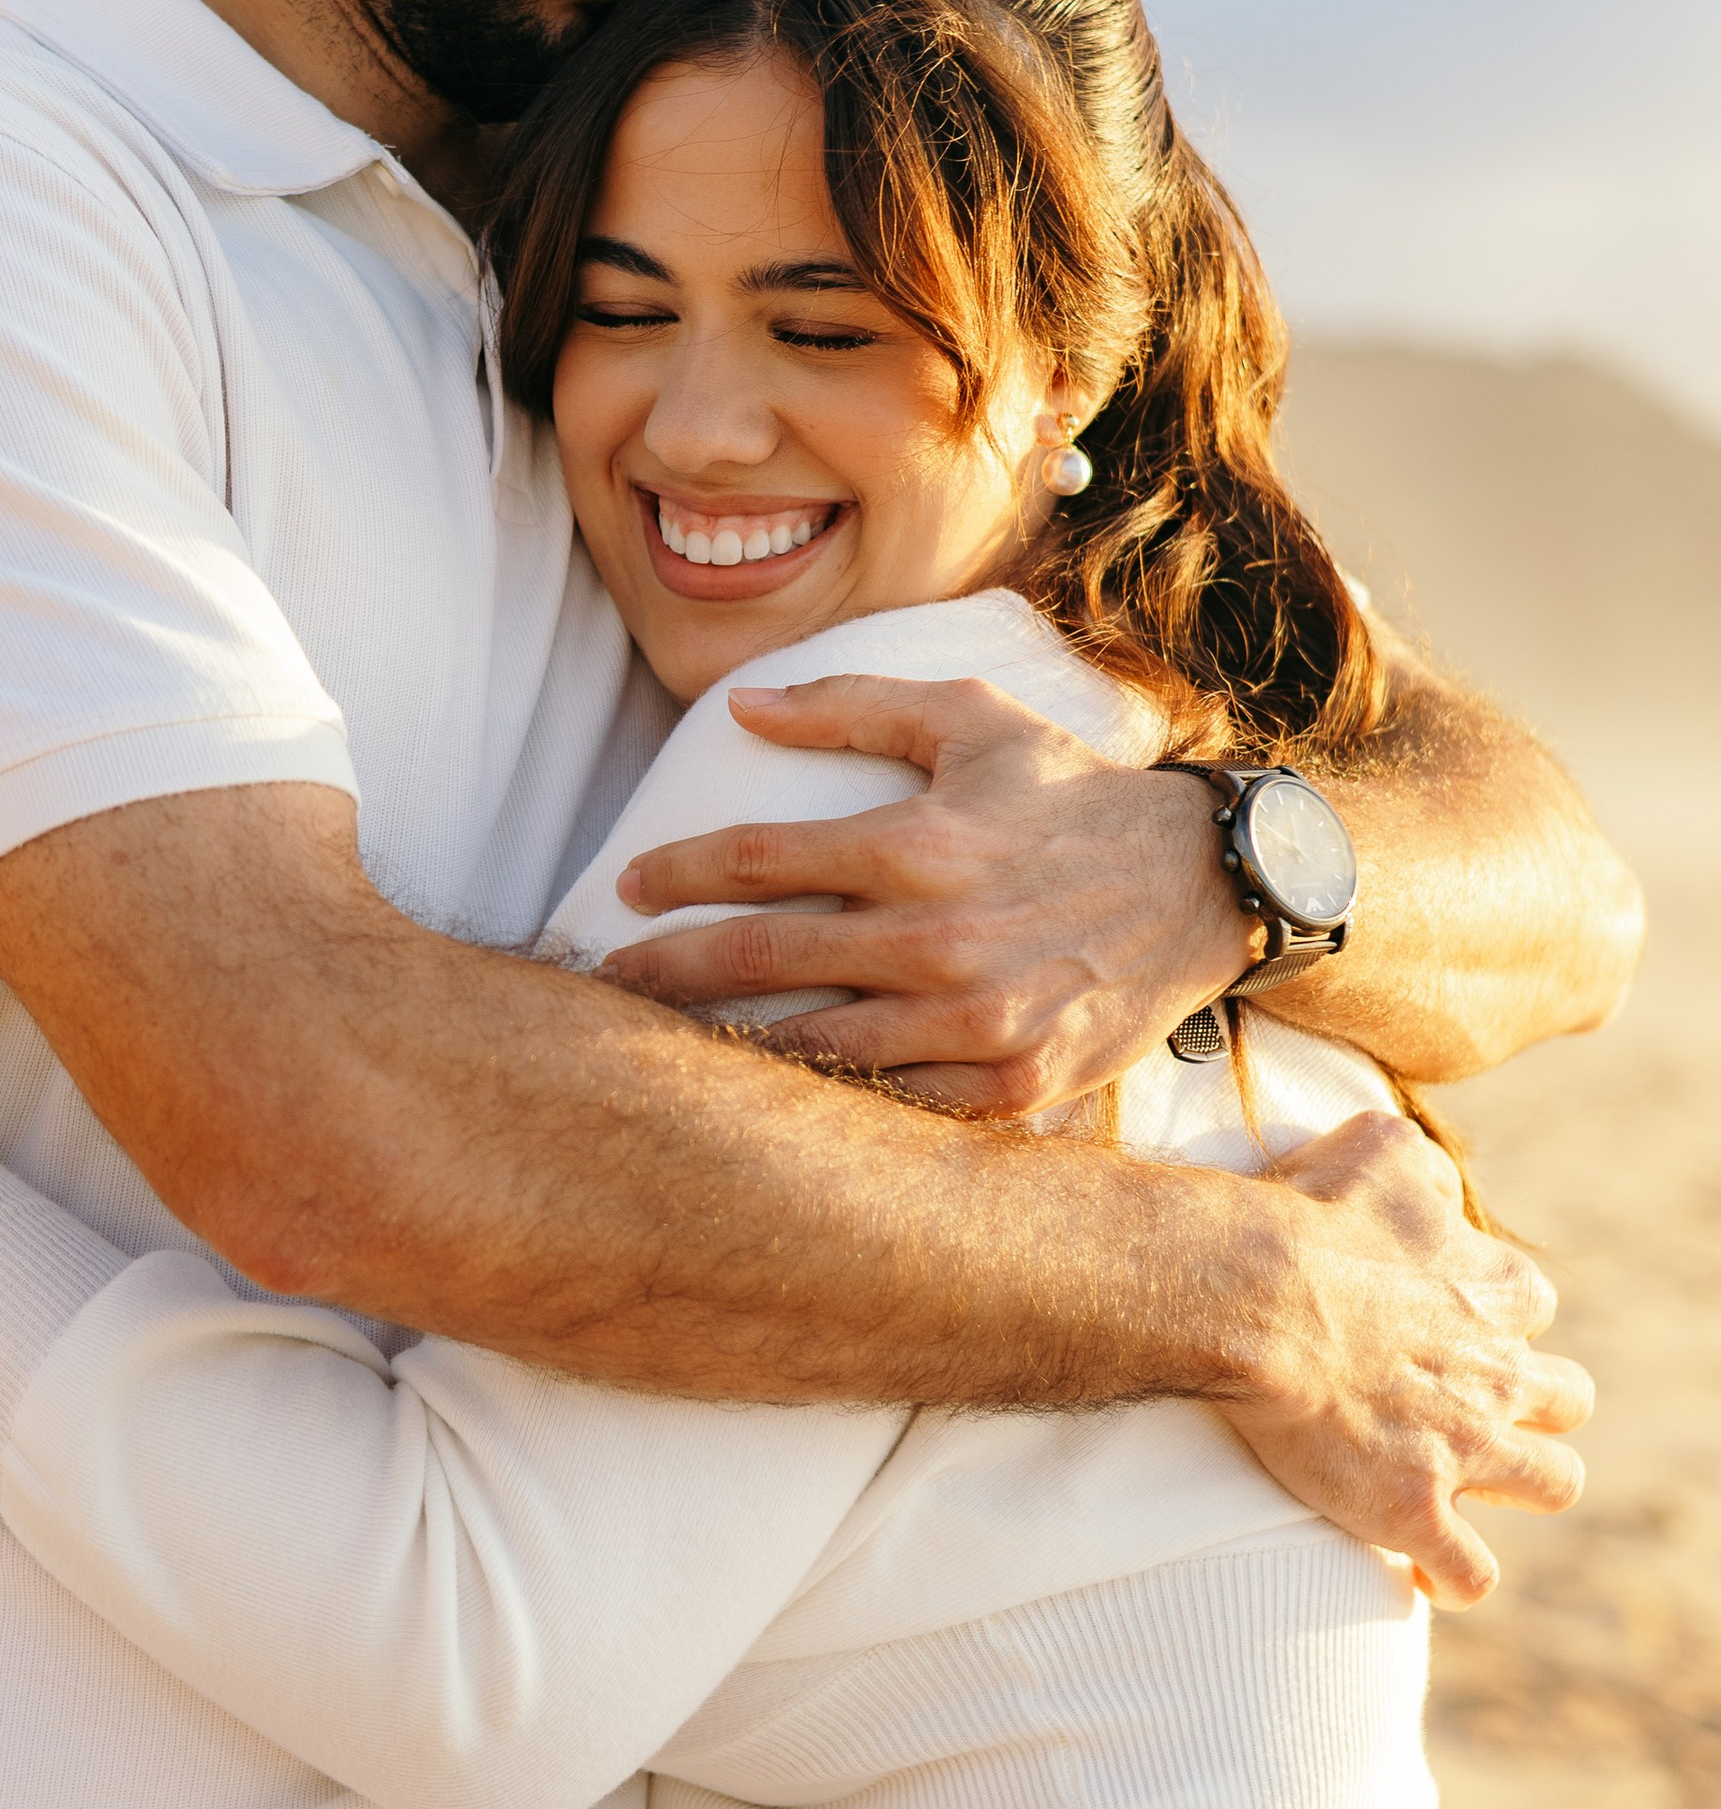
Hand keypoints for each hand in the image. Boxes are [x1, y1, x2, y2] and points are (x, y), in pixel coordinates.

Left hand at [601, 674, 1257, 1108]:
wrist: (1206, 884)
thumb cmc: (1072, 793)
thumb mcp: (971, 719)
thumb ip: (850, 704)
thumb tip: (740, 703)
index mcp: (919, 845)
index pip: (756, 860)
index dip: (676, 874)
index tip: (628, 887)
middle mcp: (939, 940)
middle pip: (759, 961)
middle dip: (665, 972)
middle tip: (602, 986)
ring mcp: (975, 1024)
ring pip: (811, 1049)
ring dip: (725, 1049)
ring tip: (661, 1050)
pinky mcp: (1010, 1087)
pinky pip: (890, 1106)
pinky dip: (826, 1102)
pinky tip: (770, 1099)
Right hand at [1215, 1109, 1589, 1605]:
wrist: (1256, 1293)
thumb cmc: (1306, 1215)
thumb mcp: (1377, 1150)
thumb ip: (1417, 1159)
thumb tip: (1426, 1177)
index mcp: (1495, 1287)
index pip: (1530, 1306)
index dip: (1491, 1318)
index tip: (1441, 1324)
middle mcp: (1498, 1371)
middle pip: (1565, 1399)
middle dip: (1528, 1405)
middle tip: (1459, 1405)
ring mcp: (1465, 1446)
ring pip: (1553, 1482)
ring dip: (1518, 1484)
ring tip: (1460, 1486)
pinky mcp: (1414, 1507)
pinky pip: (1469, 1571)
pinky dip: (1453, 1577)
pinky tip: (1422, 1573)